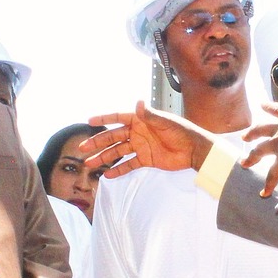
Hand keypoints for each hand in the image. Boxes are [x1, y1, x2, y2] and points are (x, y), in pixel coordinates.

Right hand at [80, 102, 218, 178]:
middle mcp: (137, 132)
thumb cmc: (182, 131)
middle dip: (97, 142)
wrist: (194, 150)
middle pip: (113, 137)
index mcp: (140, 120)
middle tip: (82, 148)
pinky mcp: (145, 160)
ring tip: (90, 163)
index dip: (104, 119)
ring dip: (104, 157)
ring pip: (117, 152)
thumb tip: (138, 102)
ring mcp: (140, 146)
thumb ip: (150, 115)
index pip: (118, 118)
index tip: (89, 122)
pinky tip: (107, 175)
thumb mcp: (165, 122)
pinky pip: (129, 165)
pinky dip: (118, 170)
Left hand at [242, 102, 277, 196]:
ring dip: (252, 157)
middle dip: (252, 133)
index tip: (262, 105)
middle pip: (262, 129)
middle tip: (244, 137)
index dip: (271, 107)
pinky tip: (263, 193)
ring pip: (260, 150)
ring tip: (244, 162)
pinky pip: (272, 175)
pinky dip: (269, 184)